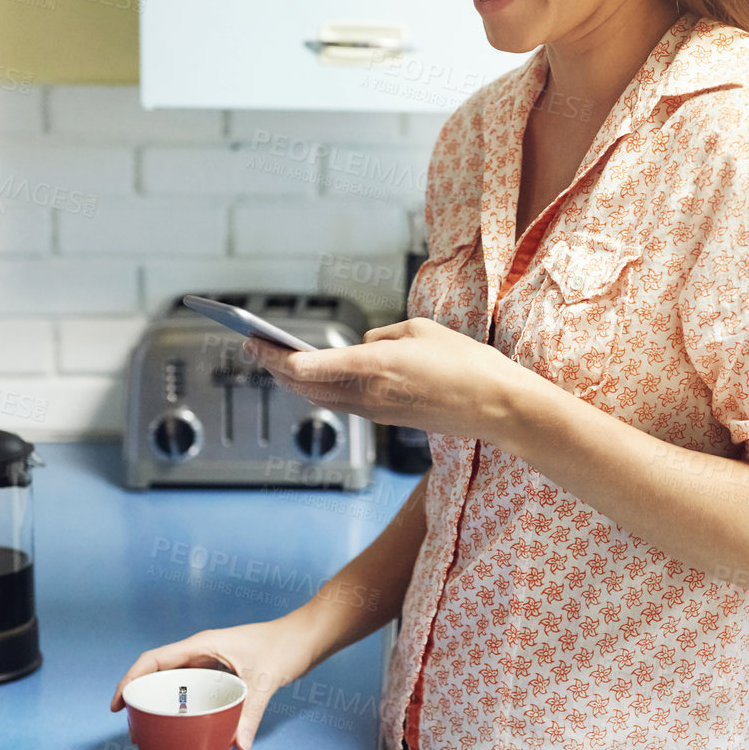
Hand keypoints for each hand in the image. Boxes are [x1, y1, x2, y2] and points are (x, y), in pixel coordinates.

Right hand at [109, 616, 318, 749]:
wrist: (305, 638)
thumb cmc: (284, 647)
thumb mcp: (265, 680)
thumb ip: (251, 712)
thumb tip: (238, 746)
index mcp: (202, 645)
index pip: (154, 659)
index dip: (131, 679)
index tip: (117, 703)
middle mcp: (201, 652)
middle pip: (159, 672)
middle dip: (140, 695)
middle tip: (131, 726)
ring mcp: (211, 662)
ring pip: (175, 681)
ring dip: (160, 701)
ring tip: (150, 729)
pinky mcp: (222, 673)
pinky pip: (193, 689)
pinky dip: (183, 705)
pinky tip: (184, 725)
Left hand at [242, 316, 527, 441]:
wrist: (496, 406)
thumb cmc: (465, 362)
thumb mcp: (420, 330)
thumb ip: (381, 336)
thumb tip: (360, 347)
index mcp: (374, 366)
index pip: (310, 366)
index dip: (276, 357)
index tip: (256, 343)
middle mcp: (368, 393)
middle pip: (306, 385)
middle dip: (274, 367)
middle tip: (252, 346)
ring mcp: (376, 411)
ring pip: (321, 397)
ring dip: (294, 381)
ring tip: (273, 361)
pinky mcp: (386, 419)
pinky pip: (342, 403)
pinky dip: (320, 388)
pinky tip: (312, 377)